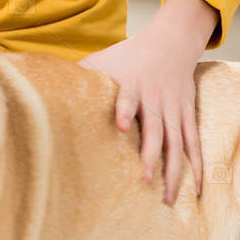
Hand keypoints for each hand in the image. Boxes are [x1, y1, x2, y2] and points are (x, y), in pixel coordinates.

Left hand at [79, 0, 215, 204]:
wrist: (171, 41)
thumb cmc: (130, 54)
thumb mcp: (104, 59)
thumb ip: (81, 74)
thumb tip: (43, 87)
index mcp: (131, 85)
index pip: (126, 98)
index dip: (123, 110)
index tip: (119, 126)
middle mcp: (154, 98)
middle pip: (155, 128)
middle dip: (151, 154)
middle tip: (144, 180)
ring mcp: (173, 108)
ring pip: (177, 142)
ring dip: (174, 170)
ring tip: (167, 198)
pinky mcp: (186, 114)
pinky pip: (193, 142)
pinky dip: (196, 166)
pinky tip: (195, 189)